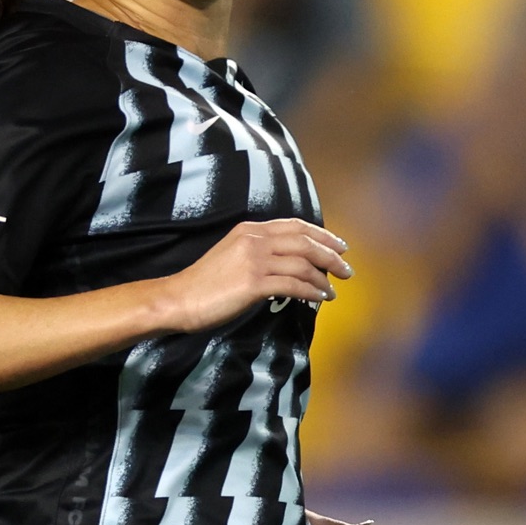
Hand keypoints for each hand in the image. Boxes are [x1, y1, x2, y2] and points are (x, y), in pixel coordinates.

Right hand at [160, 219, 350, 331]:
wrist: (179, 298)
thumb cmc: (205, 283)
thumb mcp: (232, 254)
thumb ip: (258, 251)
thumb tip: (289, 262)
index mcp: (250, 229)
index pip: (295, 226)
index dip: (322, 235)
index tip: (339, 246)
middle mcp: (255, 239)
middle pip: (305, 242)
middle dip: (331, 255)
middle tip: (346, 270)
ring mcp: (254, 260)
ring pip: (303, 264)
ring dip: (324, 278)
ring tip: (333, 290)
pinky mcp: (253, 283)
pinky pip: (294, 284)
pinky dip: (311, 291)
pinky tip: (319, 298)